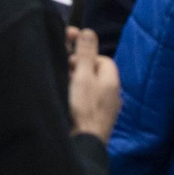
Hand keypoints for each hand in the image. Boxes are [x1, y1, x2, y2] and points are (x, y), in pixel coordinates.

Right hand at [66, 27, 120, 141]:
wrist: (83, 143)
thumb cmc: (83, 107)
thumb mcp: (81, 75)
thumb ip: (84, 53)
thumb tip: (89, 31)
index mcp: (111, 81)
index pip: (101, 58)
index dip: (85, 55)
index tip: (70, 58)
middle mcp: (112, 93)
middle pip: (94, 72)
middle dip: (77, 67)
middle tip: (63, 69)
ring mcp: (105, 108)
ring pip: (89, 86)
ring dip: (75, 81)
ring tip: (62, 83)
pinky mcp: (95, 119)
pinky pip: (86, 100)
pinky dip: (76, 95)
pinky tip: (66, 99)